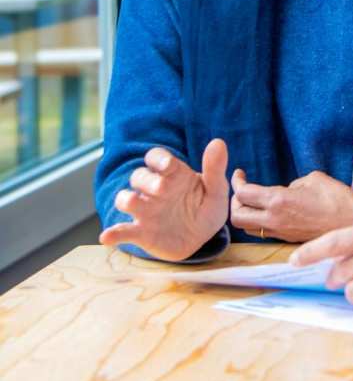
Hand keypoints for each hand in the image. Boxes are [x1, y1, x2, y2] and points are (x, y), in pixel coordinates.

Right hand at [98, 138, 228, 260]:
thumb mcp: (216, 190)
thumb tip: (218, 142)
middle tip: (161, 188)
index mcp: (173, 175)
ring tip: (131, 202)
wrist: (203, 238)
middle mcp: (155, 190)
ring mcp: (146, 211)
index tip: (166, 165)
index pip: (156, 158)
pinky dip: (113, 233)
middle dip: (146, 180)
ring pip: (125, 199)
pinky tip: (107, 236)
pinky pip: (123, 231)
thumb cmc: (208, 208)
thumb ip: (215, 168)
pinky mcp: (141, 233)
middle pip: (139, 176)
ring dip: (126, 199)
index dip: (158, 159)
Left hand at [230, 169, 352, 242]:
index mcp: (278, 200)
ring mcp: (280, 232)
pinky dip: (260, 222)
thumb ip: (292, 184)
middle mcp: (274, 219)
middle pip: (237, 216)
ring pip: (248, 228)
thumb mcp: (312, 178)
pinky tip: (271, 212)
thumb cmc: (336, 196)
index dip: (237, 182)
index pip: (244, 194)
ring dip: (246, 215)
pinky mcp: (288, 239)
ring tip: (254, 203)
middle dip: (235, 202)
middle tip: (243, 190)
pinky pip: (264, 232)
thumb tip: (287, 191)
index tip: (240, 174)